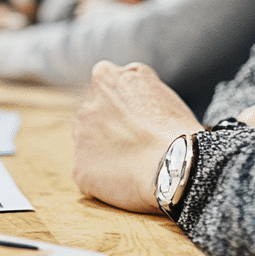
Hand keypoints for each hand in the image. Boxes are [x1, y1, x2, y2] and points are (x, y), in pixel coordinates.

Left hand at [72, 61, 200, 213]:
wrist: (175, 166)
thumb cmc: (172, 126)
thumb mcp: (155, 84)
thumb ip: (131, 78)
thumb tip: (122, 78)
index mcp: (104, 78)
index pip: (103, 87)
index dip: (120, 103)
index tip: (135, 116)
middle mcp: (86, 105)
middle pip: (92, 116)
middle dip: (109, 126)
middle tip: (136, 140)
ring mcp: (80, 138)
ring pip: (89, 144)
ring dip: (105, 150)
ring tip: (134, 160)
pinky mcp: (80, 169)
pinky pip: (90, 172)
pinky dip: (105, 176)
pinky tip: (127, 177)